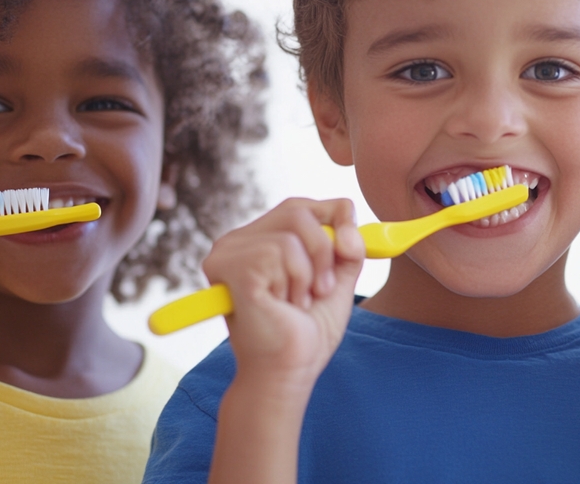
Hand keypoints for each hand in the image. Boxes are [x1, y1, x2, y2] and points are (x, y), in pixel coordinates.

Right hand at [201, 197, 365, 387]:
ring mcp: (229, 252)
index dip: (335, 219)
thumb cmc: (304, 333)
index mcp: (259, 241)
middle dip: (325, 251)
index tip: (350, 249)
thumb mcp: (336, 282)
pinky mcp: (229, 267)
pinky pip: (280, 251)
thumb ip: (347, 250)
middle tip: (321, 289)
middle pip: (298, 211)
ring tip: (296, 303)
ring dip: (308, 275)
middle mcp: (237, 241)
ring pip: (292, 233)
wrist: (287, 372)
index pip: (301, 206)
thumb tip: (350, 229)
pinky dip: (294, 283)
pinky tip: (281, 306)